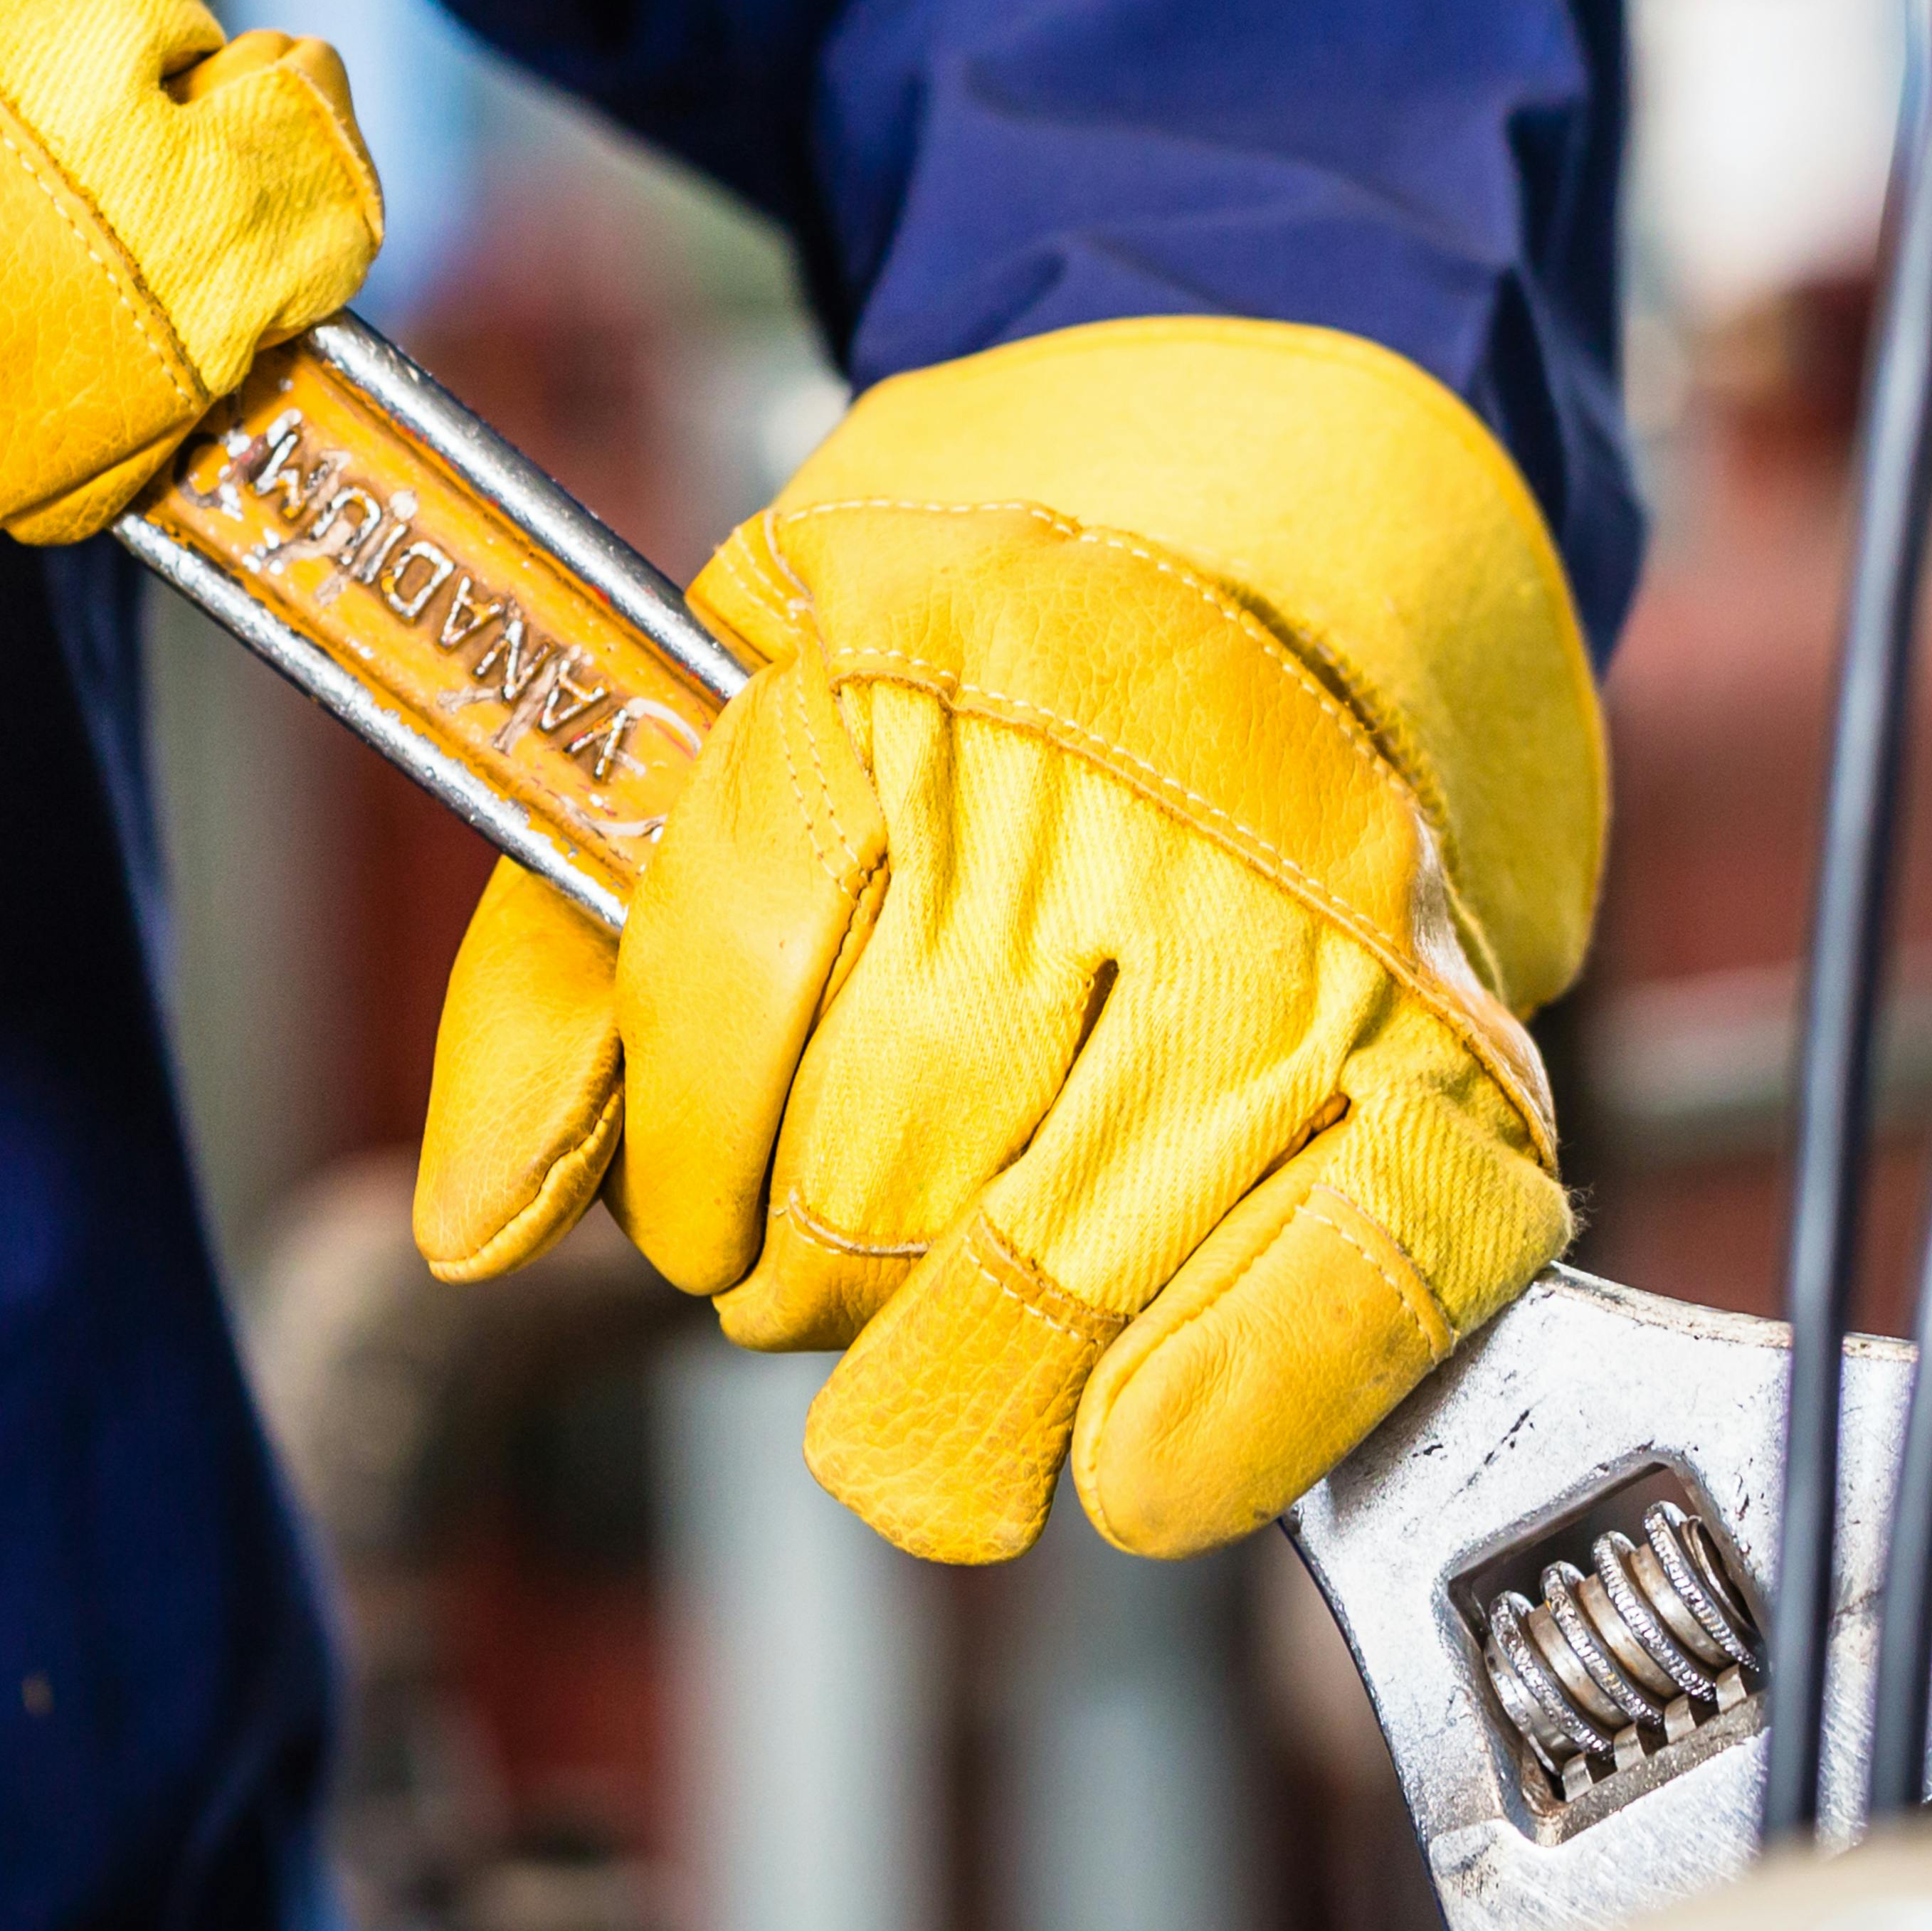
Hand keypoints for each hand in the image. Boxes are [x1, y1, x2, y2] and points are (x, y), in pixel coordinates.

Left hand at [411, 321, 1600, 1560]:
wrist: (1317, 475)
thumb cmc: (989, 618)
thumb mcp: (721, 709)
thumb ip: (569, 966)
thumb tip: (475, 1229)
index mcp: (899, 669)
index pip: (727, 1000)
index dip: (685, 1165)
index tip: (697, 1209)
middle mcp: (1113, 794)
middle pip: (883, 1174)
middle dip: (813, 1280)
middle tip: (828, 1266)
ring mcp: (1303, 927)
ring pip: (1063, 1269)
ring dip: (967, 1363)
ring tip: (949, 1322)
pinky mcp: (1456, 1043)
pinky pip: (1337, 1296)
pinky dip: (1227, 1412)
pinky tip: (1139, 1455)